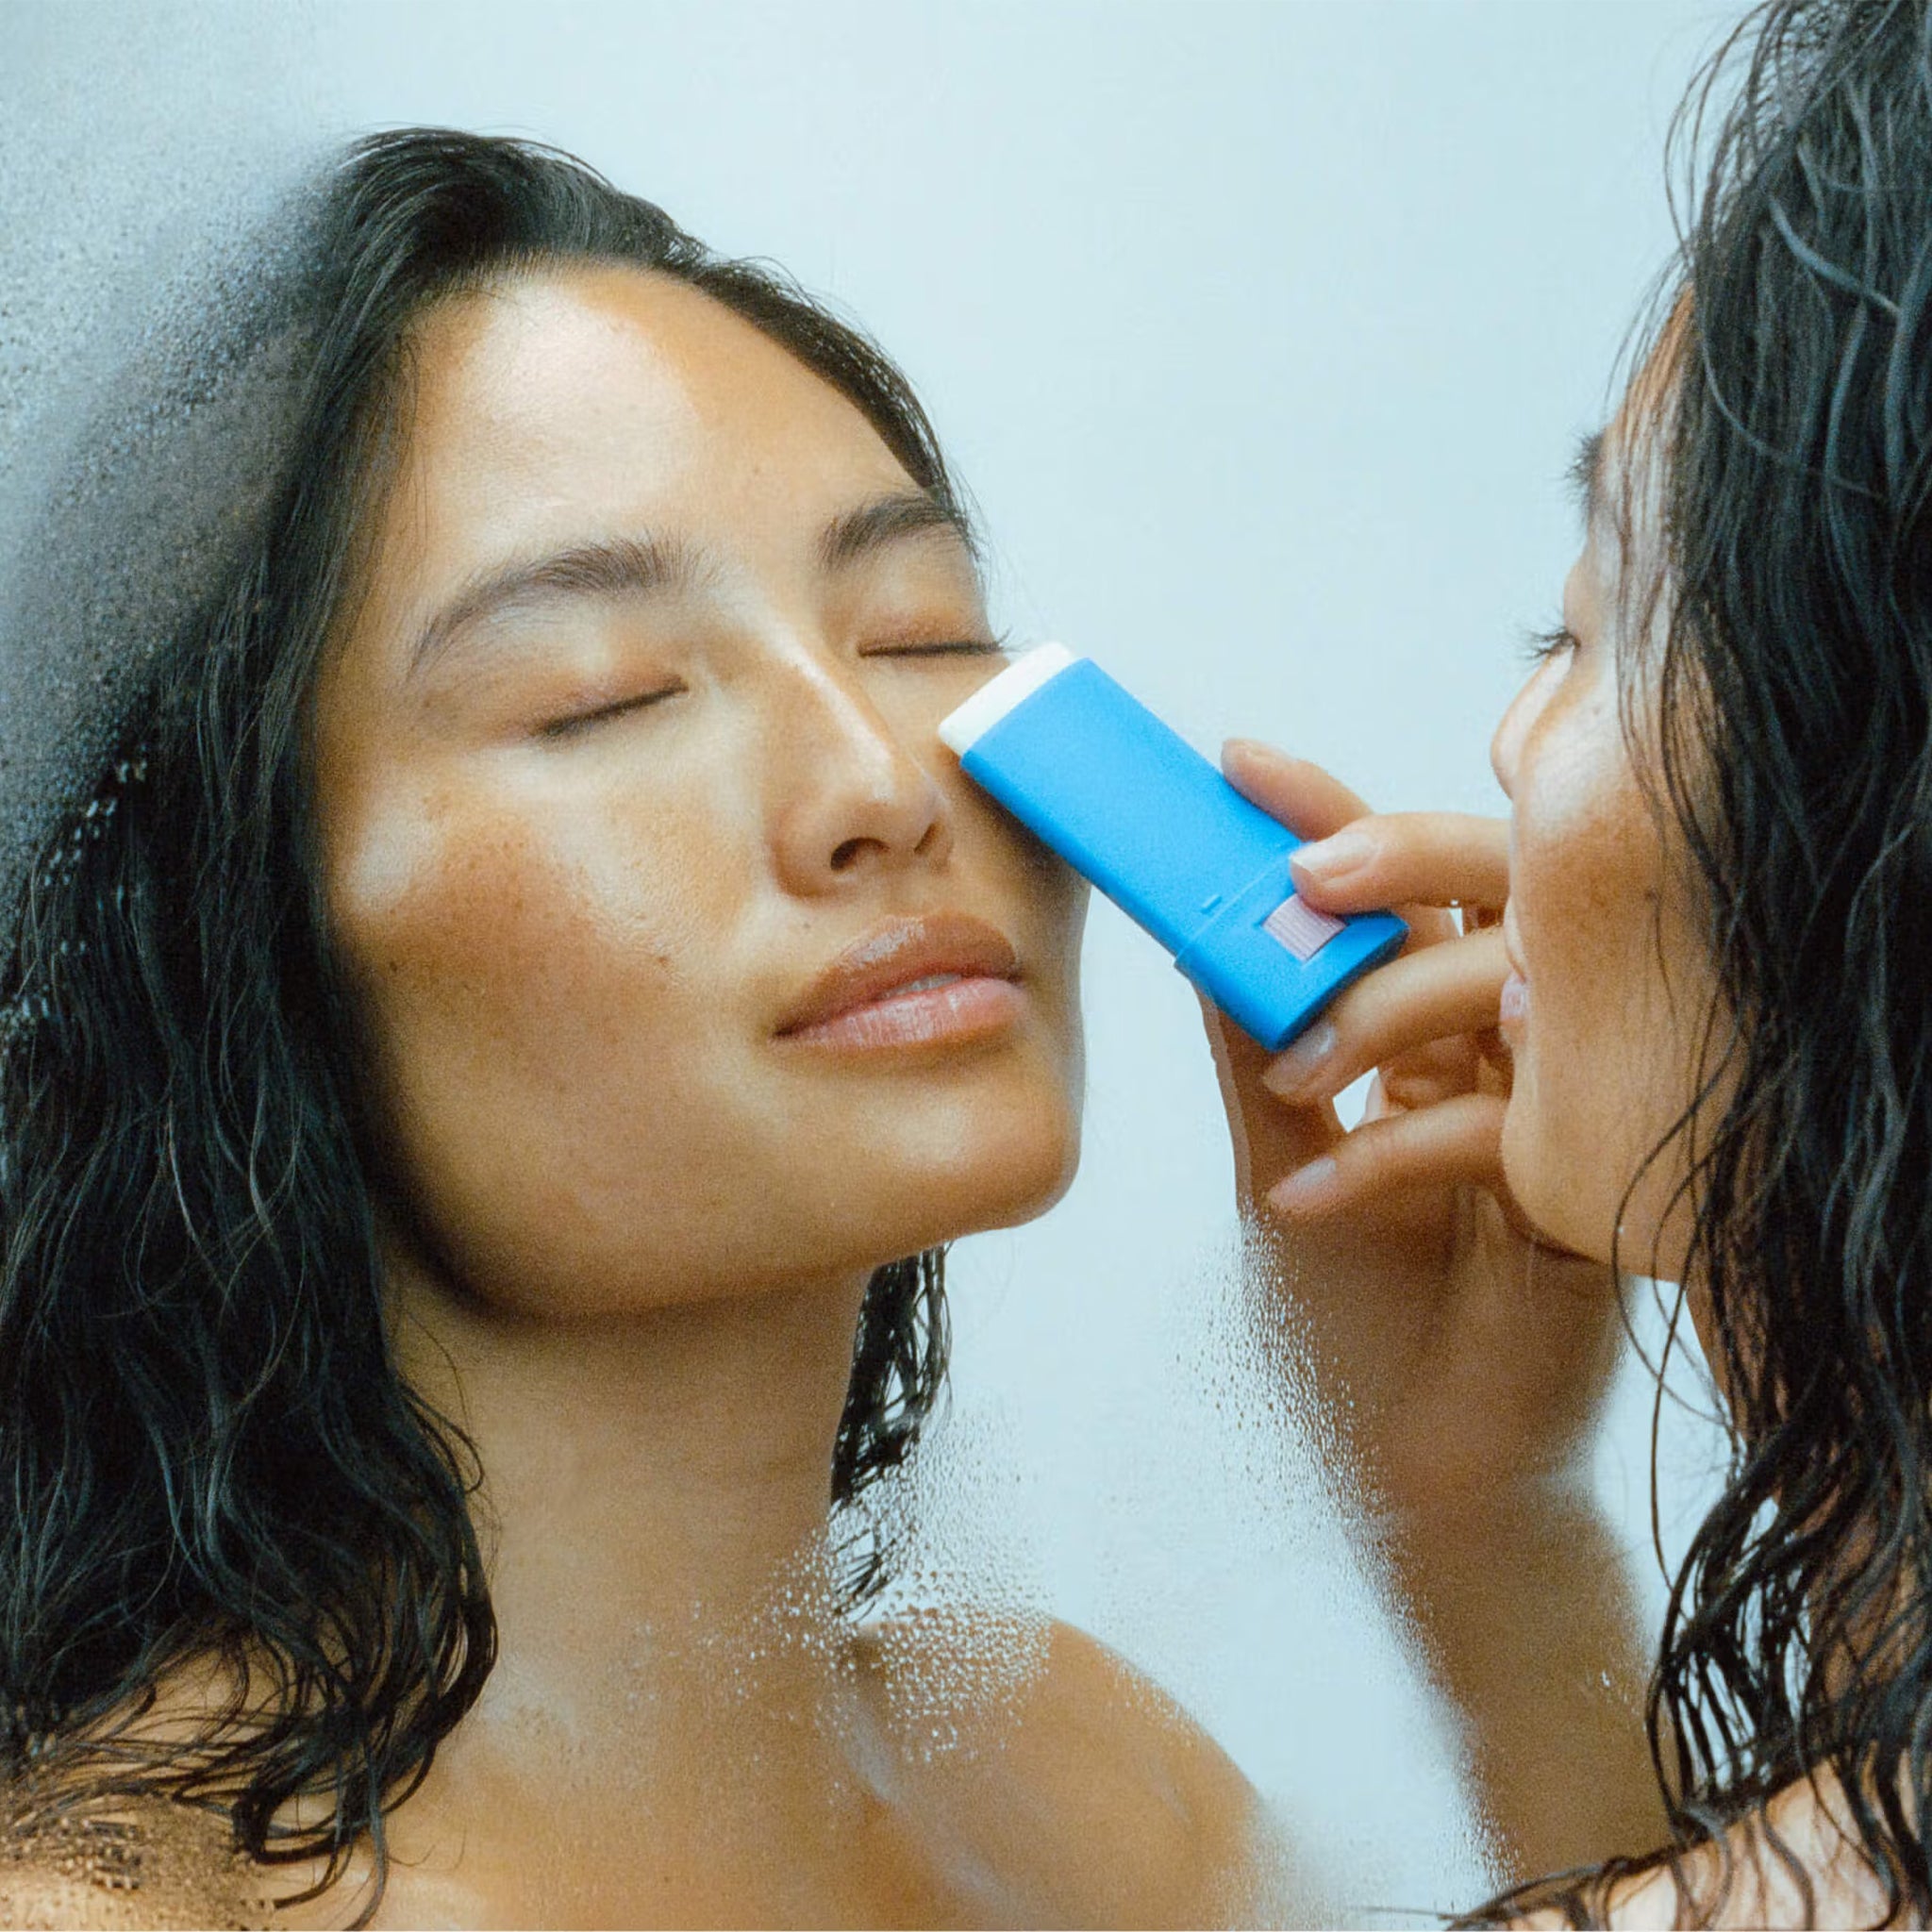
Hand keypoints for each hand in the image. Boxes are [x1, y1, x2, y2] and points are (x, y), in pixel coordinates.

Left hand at [1205, 742, 1666, 1881]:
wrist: (1420, 1474)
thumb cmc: (1359, 1316)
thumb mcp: (1279, 1160)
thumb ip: (1252, 1054)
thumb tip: (1198, 942)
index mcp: (1442, 1027)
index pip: (1401, 891)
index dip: (1333, 820)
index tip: (1238, 764)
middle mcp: (1514, 1049)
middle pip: (1491, 894)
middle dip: (1394, 859)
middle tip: (1298, 868)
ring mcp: (1558, 1116)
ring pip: (1504, 992)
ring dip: (1380, 1013)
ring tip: (1291, 1073)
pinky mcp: (1578, 1201)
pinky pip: (1495, 1134)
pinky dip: (1386, 1159)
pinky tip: (1303, 1200)